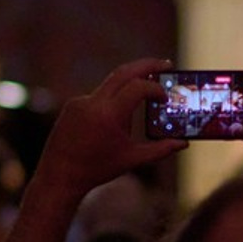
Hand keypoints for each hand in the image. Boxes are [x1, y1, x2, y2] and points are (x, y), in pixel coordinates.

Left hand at [32, 58, 186, 200]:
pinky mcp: (72, 105)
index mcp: (109, 115)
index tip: (165, 98)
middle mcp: (93, 103)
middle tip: (165, 65)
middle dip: (147, 65)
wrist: (59, 177)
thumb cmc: (97, 169)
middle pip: (124, 72)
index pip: (138, 86)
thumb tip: (183, 144)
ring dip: (128, 89)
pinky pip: (97, 97)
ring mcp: (80, 101)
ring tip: (134, 115)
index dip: (156, 89)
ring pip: (111, 86)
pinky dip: (111, 103)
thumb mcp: (132, 159)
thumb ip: (160, 150)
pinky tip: (109, 127)